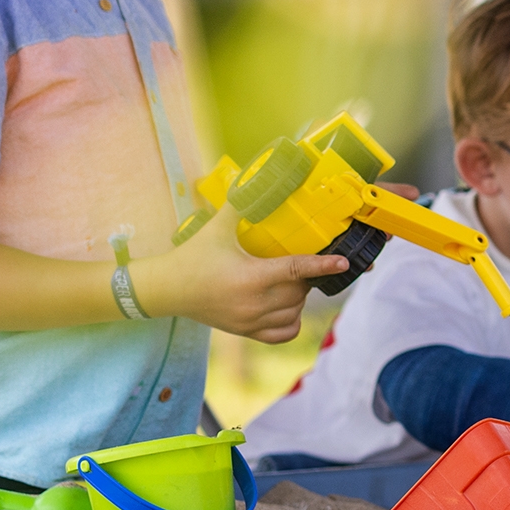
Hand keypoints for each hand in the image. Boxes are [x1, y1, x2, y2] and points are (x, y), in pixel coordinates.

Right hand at [136, 214, 346, 343]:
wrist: (167, 290)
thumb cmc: (192, 257)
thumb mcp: (217, 227)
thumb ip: (239, 202)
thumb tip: (254, 176)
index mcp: (250, 276)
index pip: (296, 270)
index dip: (323, 266)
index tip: (343, 262)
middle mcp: (253, 303)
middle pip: (299, 292)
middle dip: (306, 277)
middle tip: (300, 263)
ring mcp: (251, 321)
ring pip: (294, 313)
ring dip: (299, 298)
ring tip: (290, 282)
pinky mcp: (246, 332)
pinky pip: (283, 333)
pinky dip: (292, 321)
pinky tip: (287, 306)